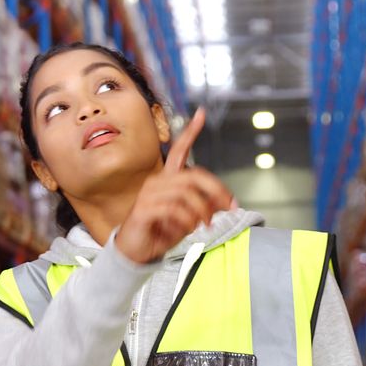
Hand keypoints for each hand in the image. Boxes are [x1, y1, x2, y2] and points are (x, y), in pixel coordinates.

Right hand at [114, 109, 235, 263]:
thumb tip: (224, 202)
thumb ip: (204, 206)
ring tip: (203, 225)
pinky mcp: (143, 210)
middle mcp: (157, 182)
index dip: (190, 132)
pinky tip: (187, 229)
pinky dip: (187, 221)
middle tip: (229, 207)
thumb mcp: (189, 219)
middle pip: (194, 175)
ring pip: (186, 193)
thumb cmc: (160, 232)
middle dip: (217, 190)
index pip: (178, 150)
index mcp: (167, 180)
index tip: (201, 113)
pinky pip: (174, 209)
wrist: (136, 253)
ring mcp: (148, 195)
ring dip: (201, 211)